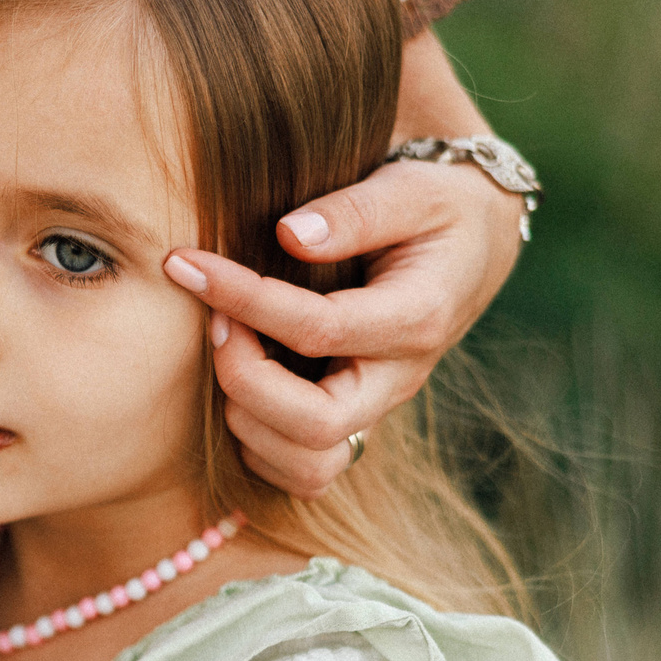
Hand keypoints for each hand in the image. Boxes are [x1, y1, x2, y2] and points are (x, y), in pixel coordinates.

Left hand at [163, 31, 524, 497]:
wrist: (473, 247)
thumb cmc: (435, 208)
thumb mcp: (410, 189)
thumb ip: (354, 211)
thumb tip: (289, 235)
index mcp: (417, 317)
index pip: (319, 327)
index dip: (244, 298)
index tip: (187, 263)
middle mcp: (399, 378)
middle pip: (317, 424)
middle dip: (245, 379)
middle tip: (214, 323)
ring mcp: (377, 409)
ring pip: (310, 465)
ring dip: (247, 419)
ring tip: (227, 350)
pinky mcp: (356, 423)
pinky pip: (304, 471)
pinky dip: (259, 445)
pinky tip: (240, 385)